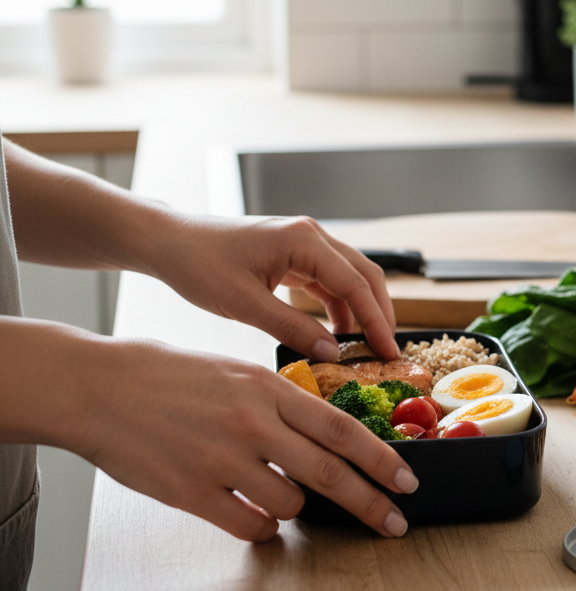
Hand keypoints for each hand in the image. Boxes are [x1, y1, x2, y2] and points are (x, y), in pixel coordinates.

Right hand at [58, 333, 417, 540]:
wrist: (98, 387)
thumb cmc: (167, 374)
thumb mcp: (235, 372)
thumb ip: (279, 403)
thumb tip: (320, 435)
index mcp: (267, 388)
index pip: (340, 428)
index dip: (380, 458)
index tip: (407, 479)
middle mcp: (252, 423)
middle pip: (329, 471)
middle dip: (370, 501)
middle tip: (396, 522)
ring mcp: (221, 459)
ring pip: (289, 503)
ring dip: (296, 508)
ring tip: (279, 495)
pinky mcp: (191, 492)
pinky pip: (248, 525)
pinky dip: (261, 527)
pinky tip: (253, 515)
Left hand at [147, 214, 399, 361]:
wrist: (170, 242)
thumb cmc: (199, 265)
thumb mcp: (245, 304)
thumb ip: (291, 329)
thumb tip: (331, 354)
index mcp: (304, 240)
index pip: (356, 284)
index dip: (377, 321)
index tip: (389, 351)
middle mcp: (312, 236)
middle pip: (365, 275)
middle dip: (380, 314)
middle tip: (387, 352)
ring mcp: (305, 243)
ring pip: (351, 278)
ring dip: (362, 311)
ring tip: (365, 348)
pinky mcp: (296, 255)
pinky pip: (330, 282)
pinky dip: (339, 307)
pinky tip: (336, 334)